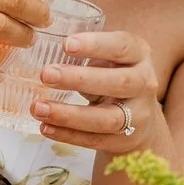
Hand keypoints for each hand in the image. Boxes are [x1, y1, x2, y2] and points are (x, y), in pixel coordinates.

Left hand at [33, 25, 166, 158]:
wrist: (140, 117)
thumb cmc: (113, 76)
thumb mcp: (109, 58)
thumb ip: (87, 53)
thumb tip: (44, 52)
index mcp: (139, 54)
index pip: (122, 46)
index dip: (96, 45)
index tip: (66, 44)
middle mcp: (144, 83)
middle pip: (118, 82)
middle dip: (80, 79)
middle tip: (46, 75)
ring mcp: (138, 115)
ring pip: (107, 118)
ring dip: (69, 115)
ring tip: (39, 108)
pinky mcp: (126, 140)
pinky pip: (95, 139)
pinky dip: (68, 135)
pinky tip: (45, 126)